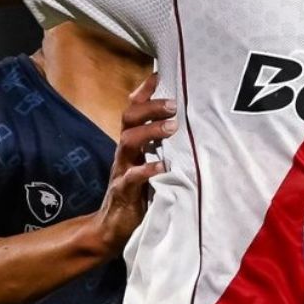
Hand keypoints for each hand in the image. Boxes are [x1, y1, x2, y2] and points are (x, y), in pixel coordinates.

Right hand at [88, 73, 176, 255]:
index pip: (134, 110)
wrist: (112, 230)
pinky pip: (132, 177)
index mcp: (132, 145)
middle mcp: (125, 153)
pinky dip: (146, 169)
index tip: (159, 74)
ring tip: (172, 127)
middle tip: (174, 104)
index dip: (144, 92)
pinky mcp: (123, 193)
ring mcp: (122, 171)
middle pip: (129, 119)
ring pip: (128, 142)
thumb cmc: (139, 195)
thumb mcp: (152, 166)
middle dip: (150, 108)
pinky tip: (162, 166)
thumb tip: (190, 128)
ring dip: (150, 131)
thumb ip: (164, 149)